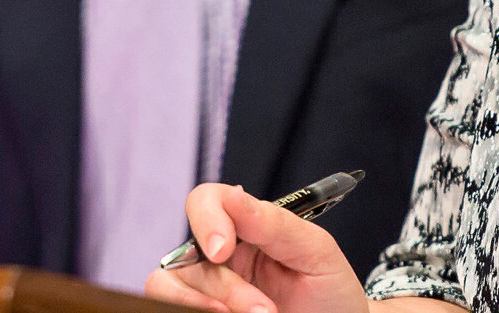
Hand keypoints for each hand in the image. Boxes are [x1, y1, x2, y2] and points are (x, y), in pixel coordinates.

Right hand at [143, 183, 370, 312]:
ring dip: (205, 306)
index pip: (205, 202)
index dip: (206, 221)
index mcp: (245, 226)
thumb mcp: (315, 252)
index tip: (223, 251)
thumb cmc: (329, 289)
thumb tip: (232, 196)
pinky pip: (172, 309)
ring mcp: (206, 288)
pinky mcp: (201, 310)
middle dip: (223, 286)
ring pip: (169, 287)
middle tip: (264, 311)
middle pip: (185, 256)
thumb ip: (275, 223)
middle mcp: (218, 255)